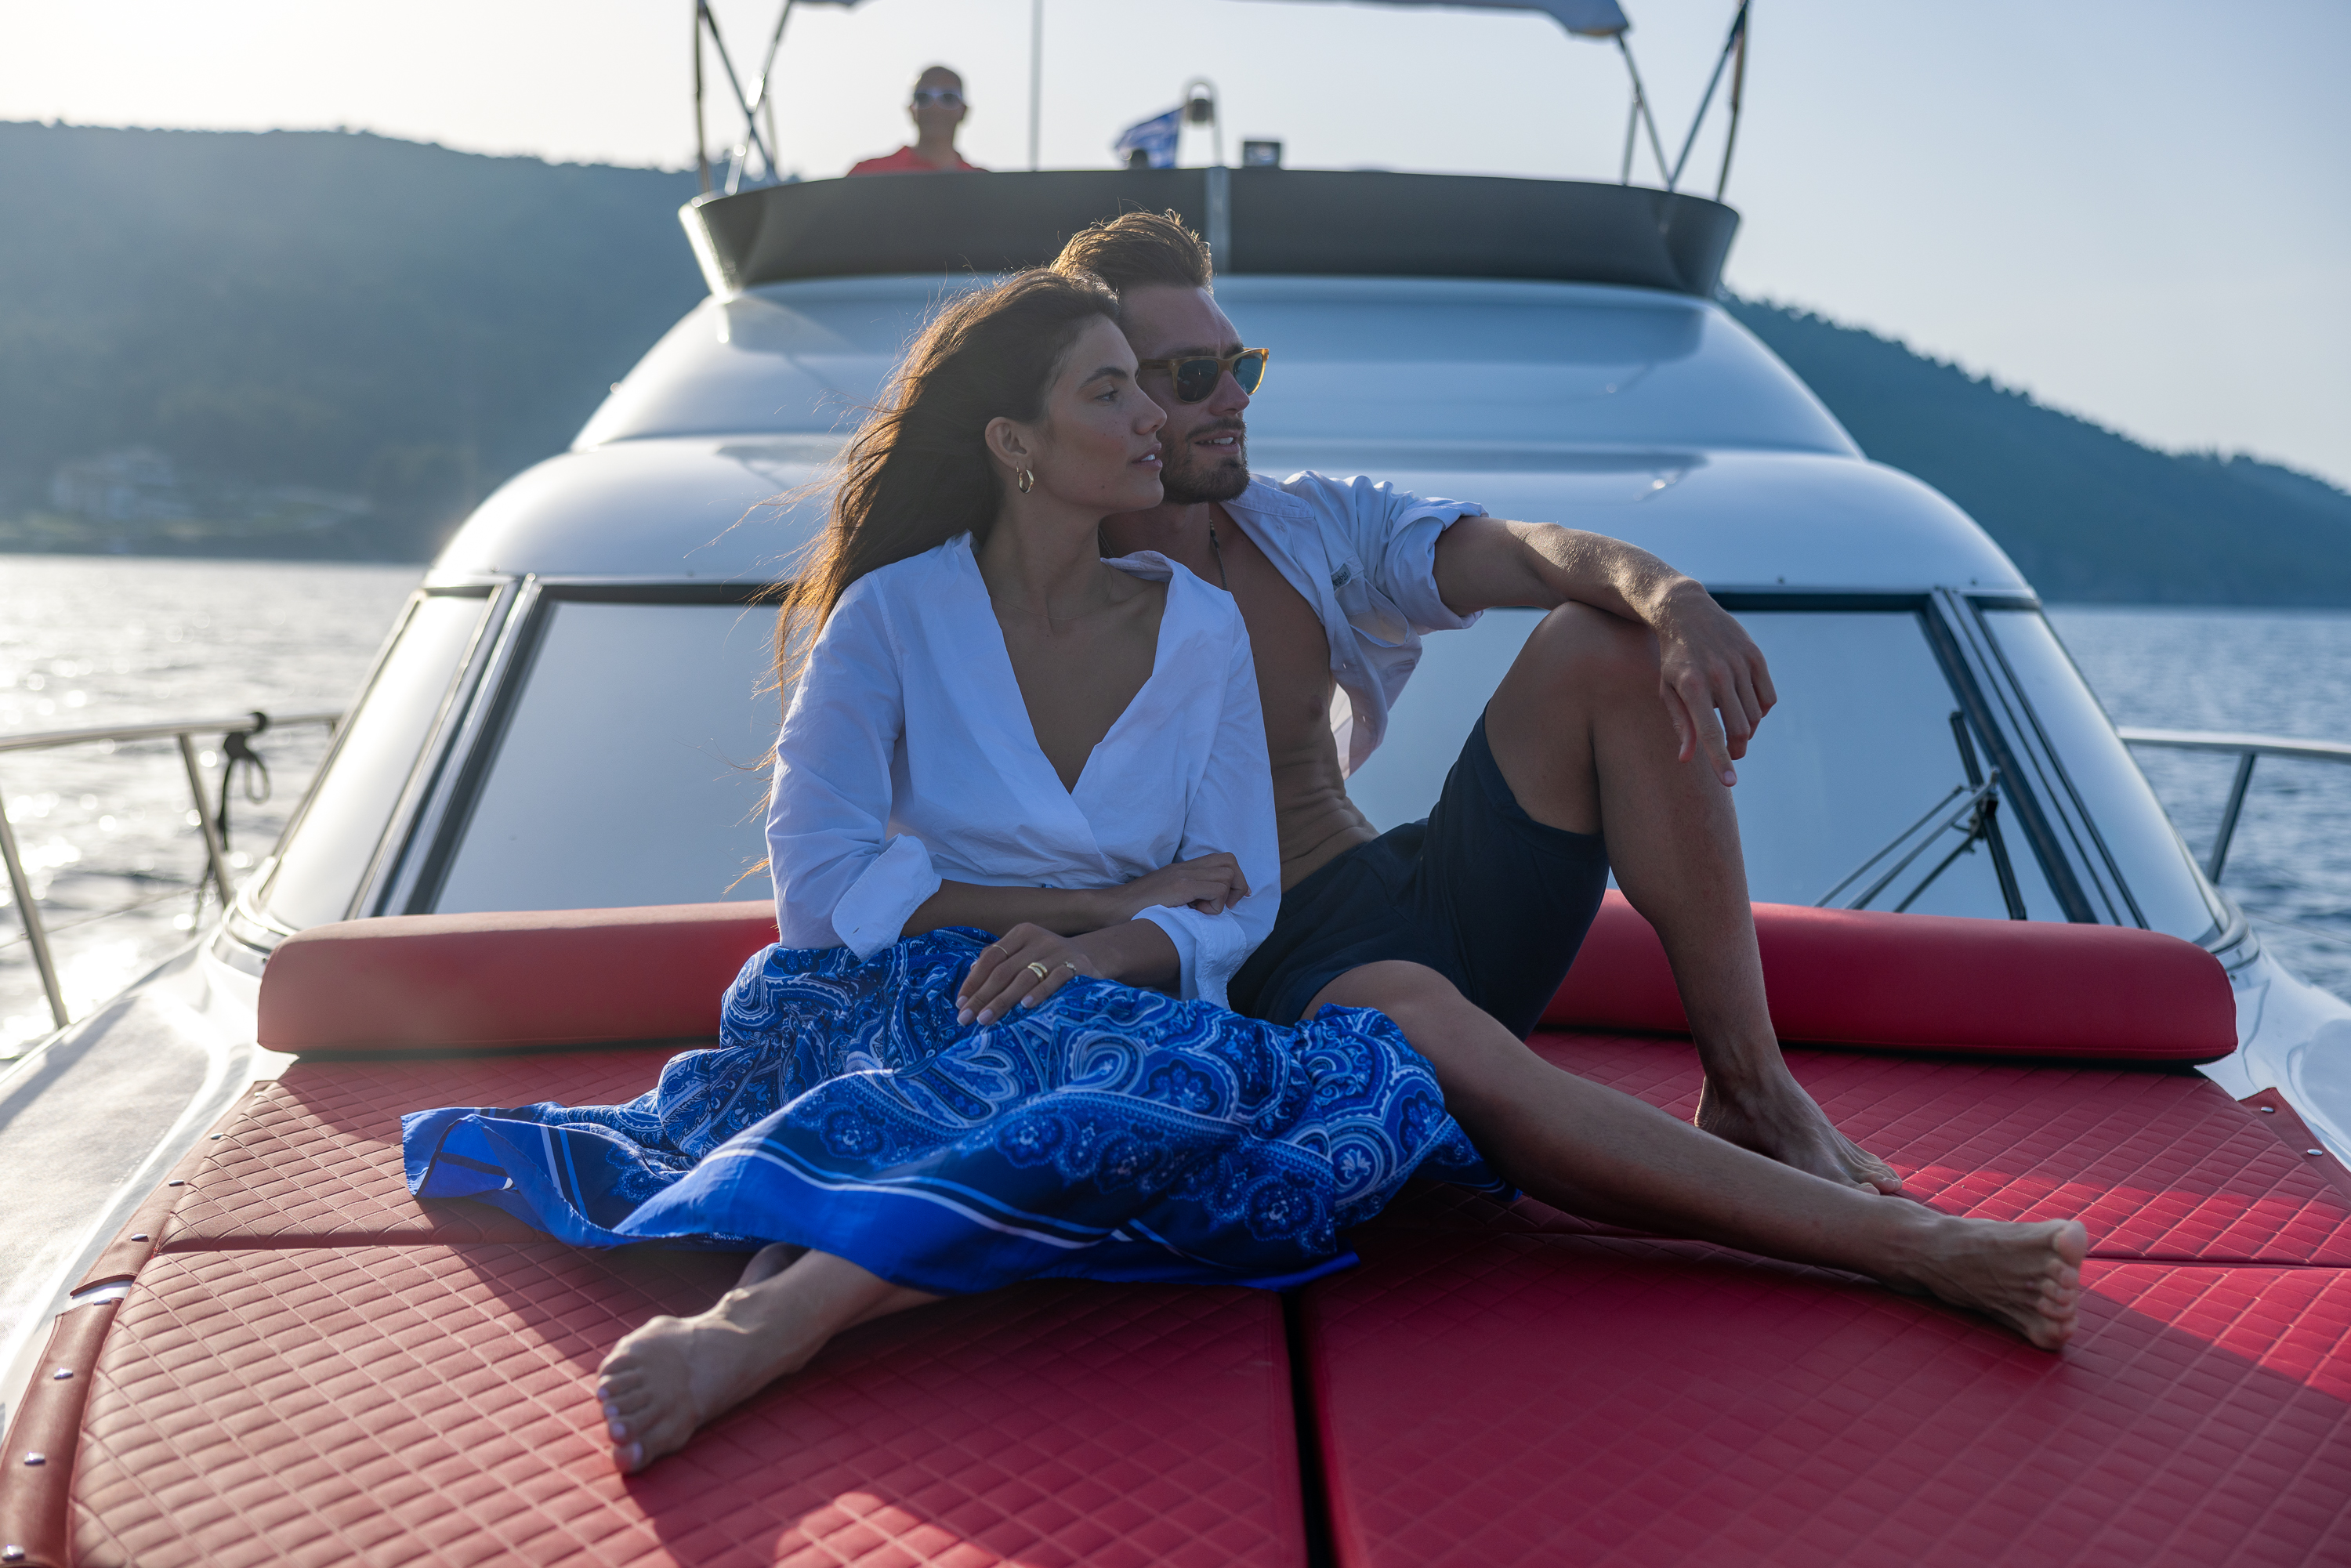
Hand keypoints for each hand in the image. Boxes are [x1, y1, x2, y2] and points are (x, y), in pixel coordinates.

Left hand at [957, 924, 1101, 1025]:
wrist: (1096, 955)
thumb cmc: (1051, 959)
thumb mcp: (1026, 952)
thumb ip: (1001, 959)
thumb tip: (970, 974)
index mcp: (1021, 933)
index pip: (991, 957)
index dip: (973, 981)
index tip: (960, 1003)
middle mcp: (1038, 939)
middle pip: (1004, 970)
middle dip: (982, 996)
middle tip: (966, 1018)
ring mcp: (1058, 952)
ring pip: (1025, 977)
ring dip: (1003, 1000)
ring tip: (986, 1019)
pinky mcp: (1077, 965)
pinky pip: (1055, 979)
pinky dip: (1040, 992)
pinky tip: (1026, 1006)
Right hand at [1092, 852, 1251, 921]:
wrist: (1110, 909)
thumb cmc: (1134, 911)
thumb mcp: (1166, 899)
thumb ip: (1185, 898)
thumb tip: (1205, 909)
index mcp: (1183, 869)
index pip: (1222, 860)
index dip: (1234, 880)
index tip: (1229, 901)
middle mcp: (1185, 867)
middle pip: (1230, 862)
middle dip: (1237, 885)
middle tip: (1223, 906)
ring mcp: (1183, 875)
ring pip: (1227, 874)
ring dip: (1223, 896)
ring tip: (1204, 910)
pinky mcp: (1179, 886)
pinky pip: (1216, 889)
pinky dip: (1214, 905)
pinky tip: (1196, 912)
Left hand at [1651, 579, 1775, 785]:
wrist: (1686, 612)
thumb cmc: (1673, 658)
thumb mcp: (1667, 690)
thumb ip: (1681, 725)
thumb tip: (1687, 759)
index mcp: (1692, 687)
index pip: (1710, 732)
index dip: (1720, 760)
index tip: (1729, 782)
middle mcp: (1718, 676)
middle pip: (1740, 729)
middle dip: (1737, 748)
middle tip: (1732, 753)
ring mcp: (1740, 664)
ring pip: (1756, 716)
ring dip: (1748, 729)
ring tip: (1734, 725)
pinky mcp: (1756, 656)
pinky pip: (1768, 698)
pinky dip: (1761, 710)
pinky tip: (1746, 706)